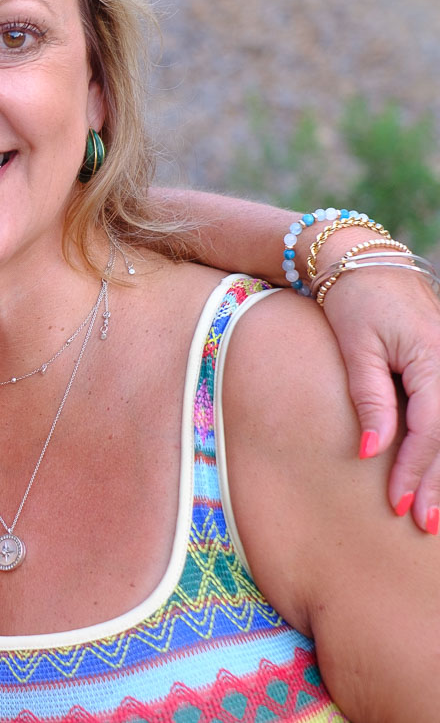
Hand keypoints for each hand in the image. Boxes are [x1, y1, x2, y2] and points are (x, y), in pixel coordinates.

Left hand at [322, 268, 439, 533]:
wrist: (363, 260)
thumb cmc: (353, 300)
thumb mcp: (355, 347)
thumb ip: (369, 398)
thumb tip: (371, 451)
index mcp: (433, 357)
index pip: (432, 428)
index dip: (415, 468)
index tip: (396, 503)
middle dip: (439, 483)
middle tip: (425, 525)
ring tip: (436, 511)